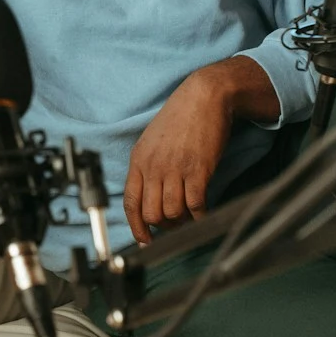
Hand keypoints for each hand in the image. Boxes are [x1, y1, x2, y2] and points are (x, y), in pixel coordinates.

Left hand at [124, 64, 235, 241]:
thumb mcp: (152, 140)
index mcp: (138, 160)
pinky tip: (203, 213)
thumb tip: (149, 194)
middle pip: (151, 213)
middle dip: (163, 227)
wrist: (204, 96)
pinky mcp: (198, 170)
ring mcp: (175, 169)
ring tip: (190, 217)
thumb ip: (147, 166)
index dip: (136, 227)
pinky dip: (200, 215)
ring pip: (172, 213)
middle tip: (175, 226)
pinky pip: (195, 205)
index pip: (130, 203)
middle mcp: (153, 167)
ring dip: (182, 222)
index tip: (144, 239)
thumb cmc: (180, 117)